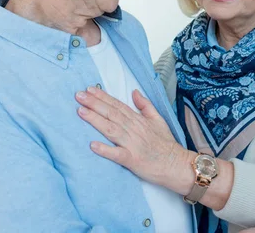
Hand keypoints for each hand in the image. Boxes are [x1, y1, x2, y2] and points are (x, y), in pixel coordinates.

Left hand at [75, 87, 190, 190]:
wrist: (176, 164)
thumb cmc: (166, 144)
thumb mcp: (158, 119)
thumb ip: (145, 105)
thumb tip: (134, 91)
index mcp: (138, 120)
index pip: (117, 105)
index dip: (102, 97)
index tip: (88, 89)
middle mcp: (133, 129)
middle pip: (111, 114)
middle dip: (94, 104)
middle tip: (78, 95)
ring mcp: (132, 144)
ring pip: (111, 129)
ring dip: (95, 120)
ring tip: (81, 111)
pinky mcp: (132, 160)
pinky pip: (117, 154)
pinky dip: (105, 150)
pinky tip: (92, 145)